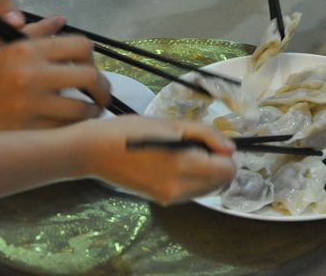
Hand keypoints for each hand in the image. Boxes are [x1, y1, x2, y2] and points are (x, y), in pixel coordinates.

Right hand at [0, 35, 110, 129]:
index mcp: (26, 50)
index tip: (89, 64)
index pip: (81, 45)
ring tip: (89, 109)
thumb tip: (61, 21)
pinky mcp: (24, 130)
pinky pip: (63, 130)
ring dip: (91, 110)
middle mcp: (31, 76)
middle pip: (90, 77)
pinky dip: (71, 127)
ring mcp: (28, 106)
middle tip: (101, 92)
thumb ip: (33, 34)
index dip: (90, 55)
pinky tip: (69, 124)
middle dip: (101, 86)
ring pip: (82, 109)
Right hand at [74, 116, 235, 204]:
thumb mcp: (172, 124)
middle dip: (216, 163)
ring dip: (205, 172)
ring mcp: (171, 198)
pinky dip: (192, 179)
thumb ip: (206, 135)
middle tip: (193, 146)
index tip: (207, 142)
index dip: (224, 155)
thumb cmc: (132, 131)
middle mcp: (180, 189)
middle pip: (221, 182)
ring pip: (209, 188)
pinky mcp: (163, 201)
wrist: (95, 151)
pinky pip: (192, 191)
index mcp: (184, 167)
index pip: (228, 171)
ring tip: (181, 154)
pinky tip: (173, 164)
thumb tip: (230, 148)